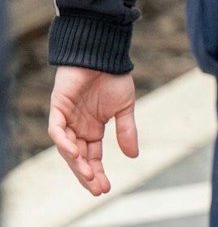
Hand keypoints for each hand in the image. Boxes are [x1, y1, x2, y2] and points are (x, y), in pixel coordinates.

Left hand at [48, 66, 139, 195]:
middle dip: (87, 174)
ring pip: (67, 148)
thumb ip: (127, 130)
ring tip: (88, 175)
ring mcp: (66, 119)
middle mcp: (78, 128)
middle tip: (97, 189)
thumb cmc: (113, 78)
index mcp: (93, 129)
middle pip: (79, 158)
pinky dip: (64, 142)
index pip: (93, 157)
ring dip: (76, 163)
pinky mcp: (58, 108)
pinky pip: (57, 130)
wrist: (103, 55)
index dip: (98, 172)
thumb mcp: (125, 108)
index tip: (105, 188)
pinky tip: (76, 152)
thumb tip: (133, 156)